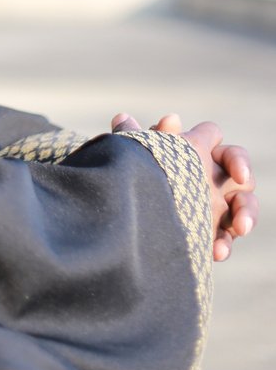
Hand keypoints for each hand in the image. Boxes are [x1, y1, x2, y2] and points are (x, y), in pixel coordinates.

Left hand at [111, 111, 257, 261]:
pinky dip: (225, 244)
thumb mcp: (129, 162)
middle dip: (243, 171)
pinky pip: (227, 240)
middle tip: (241, 179)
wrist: (128, 227)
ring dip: (246, 214)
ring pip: (245, 205)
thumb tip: (122, 117)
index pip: (213, 137)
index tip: (214, 153)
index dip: (215, 140)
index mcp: (192, 152)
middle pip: (240, 169)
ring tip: (240, 227)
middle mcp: (209, 178)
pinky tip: (216, 251)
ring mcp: (214, 208)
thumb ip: (129, 141)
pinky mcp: (212, 236)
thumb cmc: (132, 181)